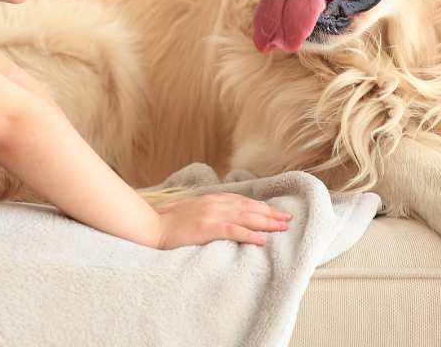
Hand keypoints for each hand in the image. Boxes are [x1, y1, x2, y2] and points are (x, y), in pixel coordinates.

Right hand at [153, 191, 292, 248]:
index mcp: (212, 199)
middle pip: (249, 208)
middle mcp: (215, 203)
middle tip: (287, 220)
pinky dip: (250, 234)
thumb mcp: (192, 210)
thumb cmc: (170, 222)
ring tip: (282, 228)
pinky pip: (233, 231)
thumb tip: (225, 216)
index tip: (275, 212)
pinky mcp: (207, 228)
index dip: (260, 206)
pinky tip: (262, 240)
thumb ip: (209, 210)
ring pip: (246, 217)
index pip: (243, 201)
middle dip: (270, 214)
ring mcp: (212, 215)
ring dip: (266, 222)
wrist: (152, 226)